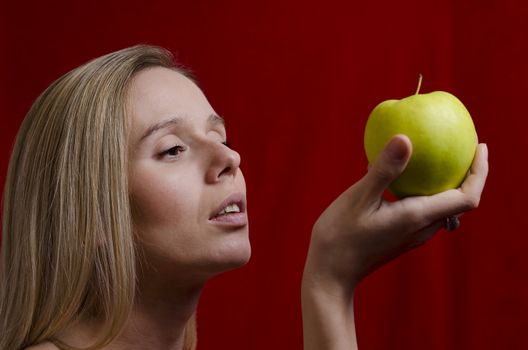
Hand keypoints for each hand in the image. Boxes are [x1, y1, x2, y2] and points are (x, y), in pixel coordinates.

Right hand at [303, 134, 488, 294]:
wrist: (330, 272)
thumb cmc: (341, 236)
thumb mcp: (359, 198)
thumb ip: (384, 170)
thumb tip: (405, 137)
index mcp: (418, 217)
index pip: (467, 197)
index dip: (480, 171)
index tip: (479, 146)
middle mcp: (422, 228)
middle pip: (460, 200)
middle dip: (468, 172)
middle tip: (464, 143)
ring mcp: (413, 234)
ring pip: (442, 205)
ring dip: (448, 181)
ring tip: (440, 154)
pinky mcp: (402, 235)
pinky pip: (424, 208)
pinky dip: (427, 188)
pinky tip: (406, 174)